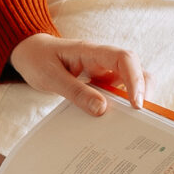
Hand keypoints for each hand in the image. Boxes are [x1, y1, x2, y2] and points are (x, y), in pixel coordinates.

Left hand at [11, 31, 145, 113]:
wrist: (30, 53)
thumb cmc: (39, 59)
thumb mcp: (50, 77)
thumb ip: (75, 92)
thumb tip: (101, 109)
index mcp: (91, 52)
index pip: (123, 58)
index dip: (134, 79)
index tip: (135, 104)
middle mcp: (103, 59)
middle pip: (136, 69)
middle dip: (143, 90)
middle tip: (139, 117)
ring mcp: (104, 69)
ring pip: (131, 80)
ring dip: (134, 98)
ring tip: (131, 121)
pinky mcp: (101, 80)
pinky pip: (118, 91)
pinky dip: (122, 104)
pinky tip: (116, 120)